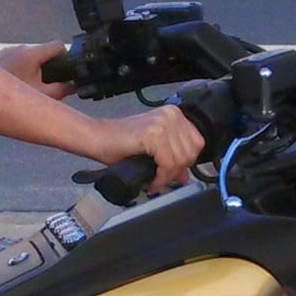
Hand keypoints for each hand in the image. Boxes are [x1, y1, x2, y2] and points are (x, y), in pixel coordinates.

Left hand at [0, 41, 76, 98]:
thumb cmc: (14, 99)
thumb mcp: (44, 96)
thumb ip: (64, 89)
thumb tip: (74, 86)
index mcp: (32, 54)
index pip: (57, 45)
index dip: (65, 56)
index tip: (65, 68)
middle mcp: (19, 48)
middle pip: (44, 51)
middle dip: (49, 64)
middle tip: (48, 81)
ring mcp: (8, 50)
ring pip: (31, 53)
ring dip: (35, 65)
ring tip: (32, 82)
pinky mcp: (1, 55)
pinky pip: (18, 56)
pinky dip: (22, 65)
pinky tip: (20, 79)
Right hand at [89, 104, 206, 194]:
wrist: (98, 138)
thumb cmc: (121, 143)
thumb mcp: (153, 150)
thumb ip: (172, 159)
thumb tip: (186, 175)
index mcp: (174, 114)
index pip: (197, 143)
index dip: (186, 162)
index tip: (172, 172)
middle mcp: (171, 115)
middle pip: (191, 152)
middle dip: (177, 171)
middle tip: (162, 179)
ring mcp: (163, 122)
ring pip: (181, 159)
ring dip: (168, 176)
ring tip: (155, 180)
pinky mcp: (153, 133)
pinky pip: (168, 163)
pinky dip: (161, 177)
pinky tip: (152, 180)